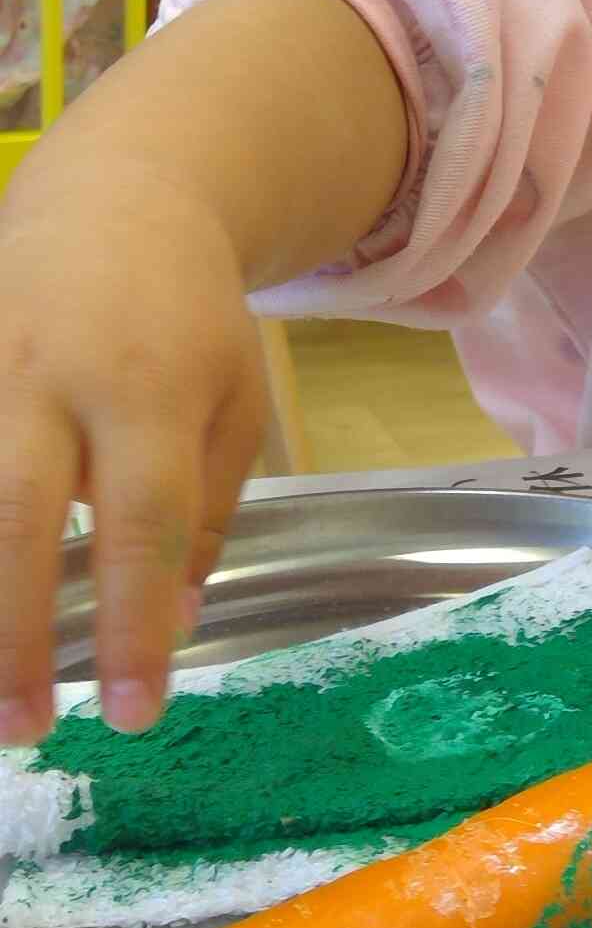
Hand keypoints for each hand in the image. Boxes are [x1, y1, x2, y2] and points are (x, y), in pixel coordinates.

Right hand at [0, 166, 266, 741]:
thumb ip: (205, 512)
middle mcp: (51, 378)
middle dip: (14, 632)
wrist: (119, 198)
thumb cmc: (187, 320)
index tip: (136, 712)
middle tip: (25, 728)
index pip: (144, 521)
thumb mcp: (233, 400)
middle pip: (18, 515)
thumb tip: (173, 627)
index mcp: (151, 388)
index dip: (134, 621)